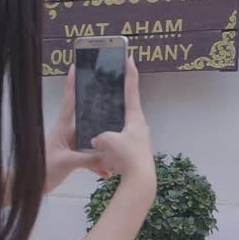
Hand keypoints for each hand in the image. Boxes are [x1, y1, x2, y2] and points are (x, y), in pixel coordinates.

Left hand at [44, 66, 109, 192]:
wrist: (32, 186)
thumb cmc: (41, 169)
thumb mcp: (66, 162)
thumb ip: (87, 158)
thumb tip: (107, 154)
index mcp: (63, 128)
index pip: (69, 102)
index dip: (72, 84)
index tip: (75, 68)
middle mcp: (68, 133)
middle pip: (88, 121)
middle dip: (102, 119)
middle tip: (116, 110)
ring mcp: (71, 145)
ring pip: (91, 141)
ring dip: (102, 149)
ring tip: (114, 155)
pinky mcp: (73, 157)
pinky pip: (89, 157)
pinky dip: (97, 163)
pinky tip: (106, 171)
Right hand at [92, 57, 154, 180]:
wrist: (140, 180)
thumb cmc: (128, 157)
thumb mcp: (107, 142)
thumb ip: (100, 136)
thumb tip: (98, 140)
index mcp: (135, 118)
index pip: (131, 90)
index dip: (129, 73)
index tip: (130, 59)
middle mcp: (139, 126)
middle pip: (126, 109)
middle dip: (117, 102)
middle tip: (111, 91)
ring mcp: (138, 140)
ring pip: (121, 128)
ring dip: (111, 129)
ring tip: (101, 134)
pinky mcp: (134, 152)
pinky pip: (119, 143)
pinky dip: (111, 144)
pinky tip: (104, 151)